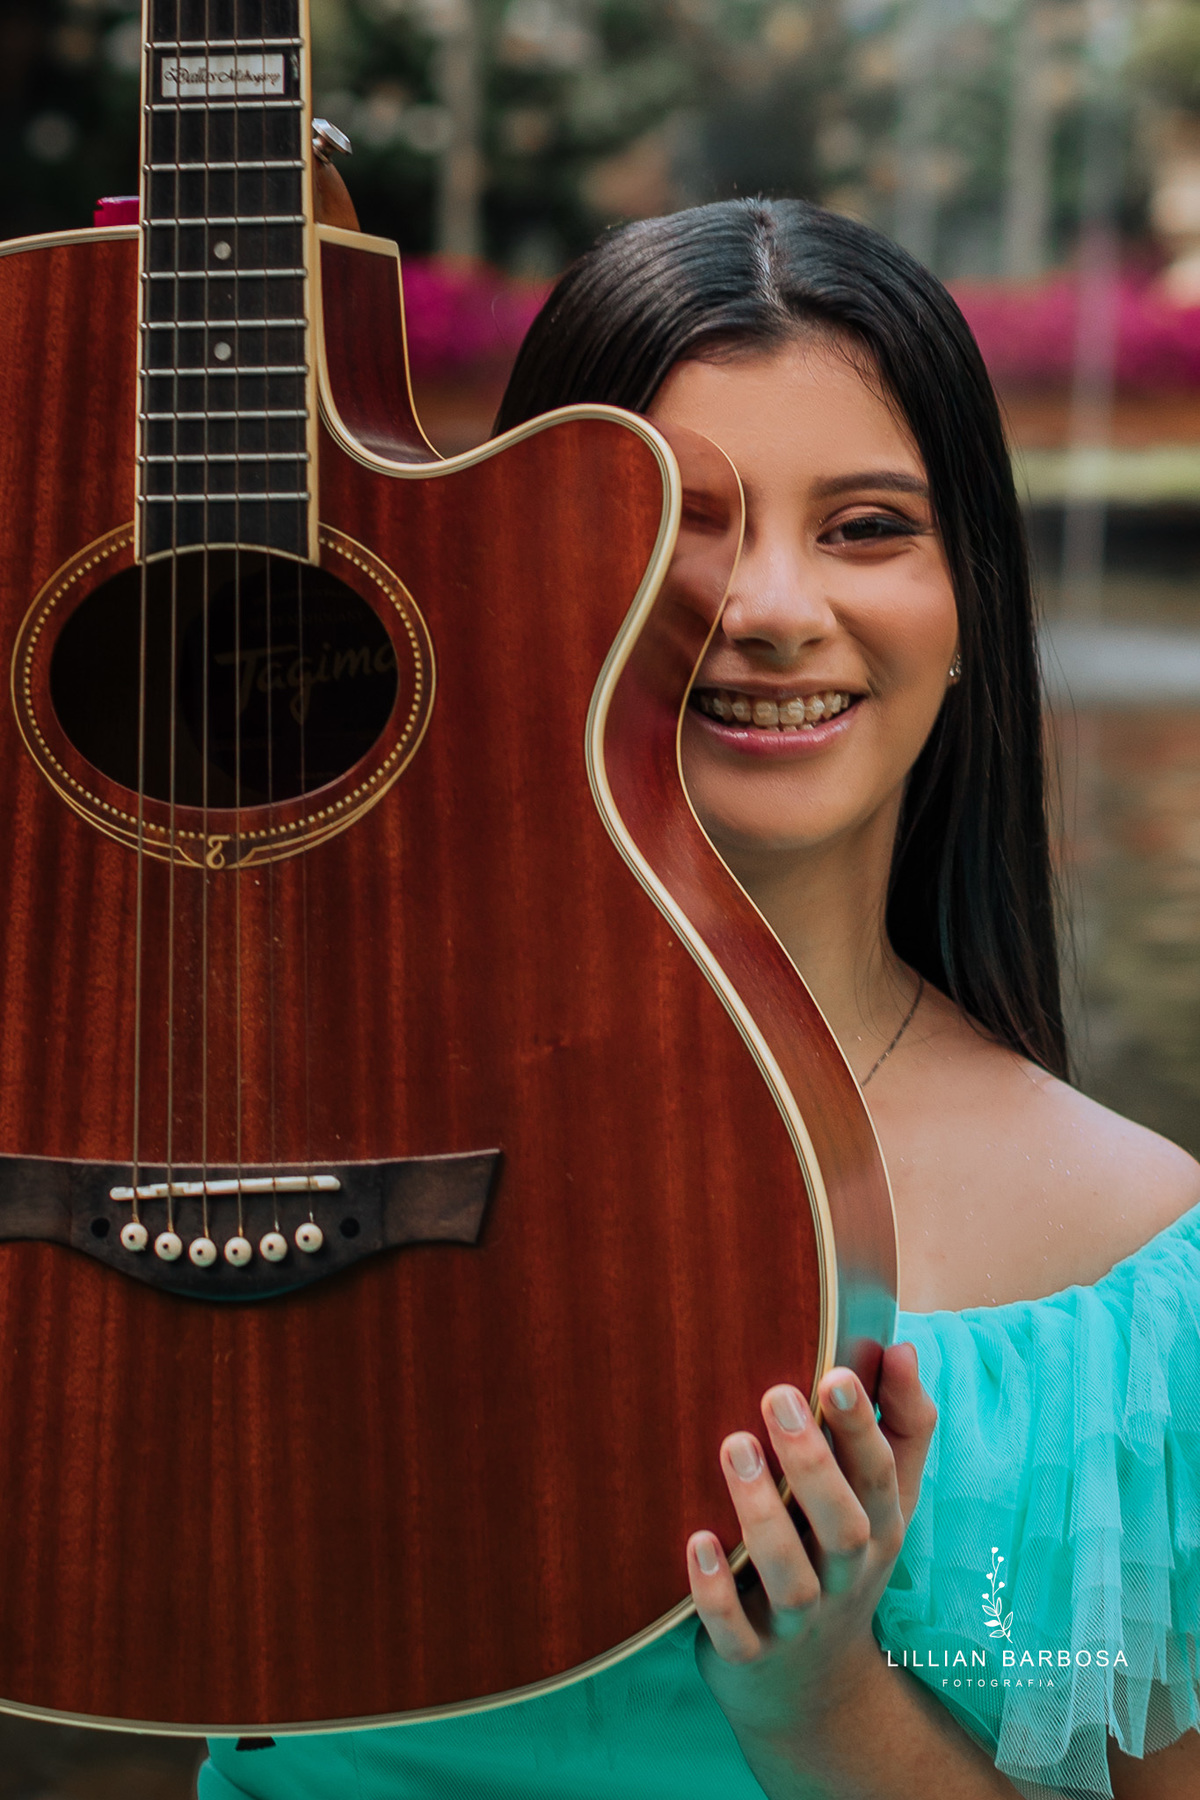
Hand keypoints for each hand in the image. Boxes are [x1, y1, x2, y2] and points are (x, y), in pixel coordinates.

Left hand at [687, 1342, 935, 1758]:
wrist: (814, 1688)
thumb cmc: (844, 1557)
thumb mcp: (885, 1500)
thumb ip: (899, 1424)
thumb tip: (900, 1347)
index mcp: (877, 1530)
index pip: (880, 1476)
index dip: (864, 1427)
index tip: (837, 1372)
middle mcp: (844, 1576)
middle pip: (842, 1526)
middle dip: (813, 1463)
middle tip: (775, 1393)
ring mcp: (797, 1620)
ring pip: (788, 1575)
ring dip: (761, 1512)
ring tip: (733, 1444)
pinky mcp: (750, 1654)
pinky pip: (734, 1631)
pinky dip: (714, 1591)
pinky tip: (694, 1541)